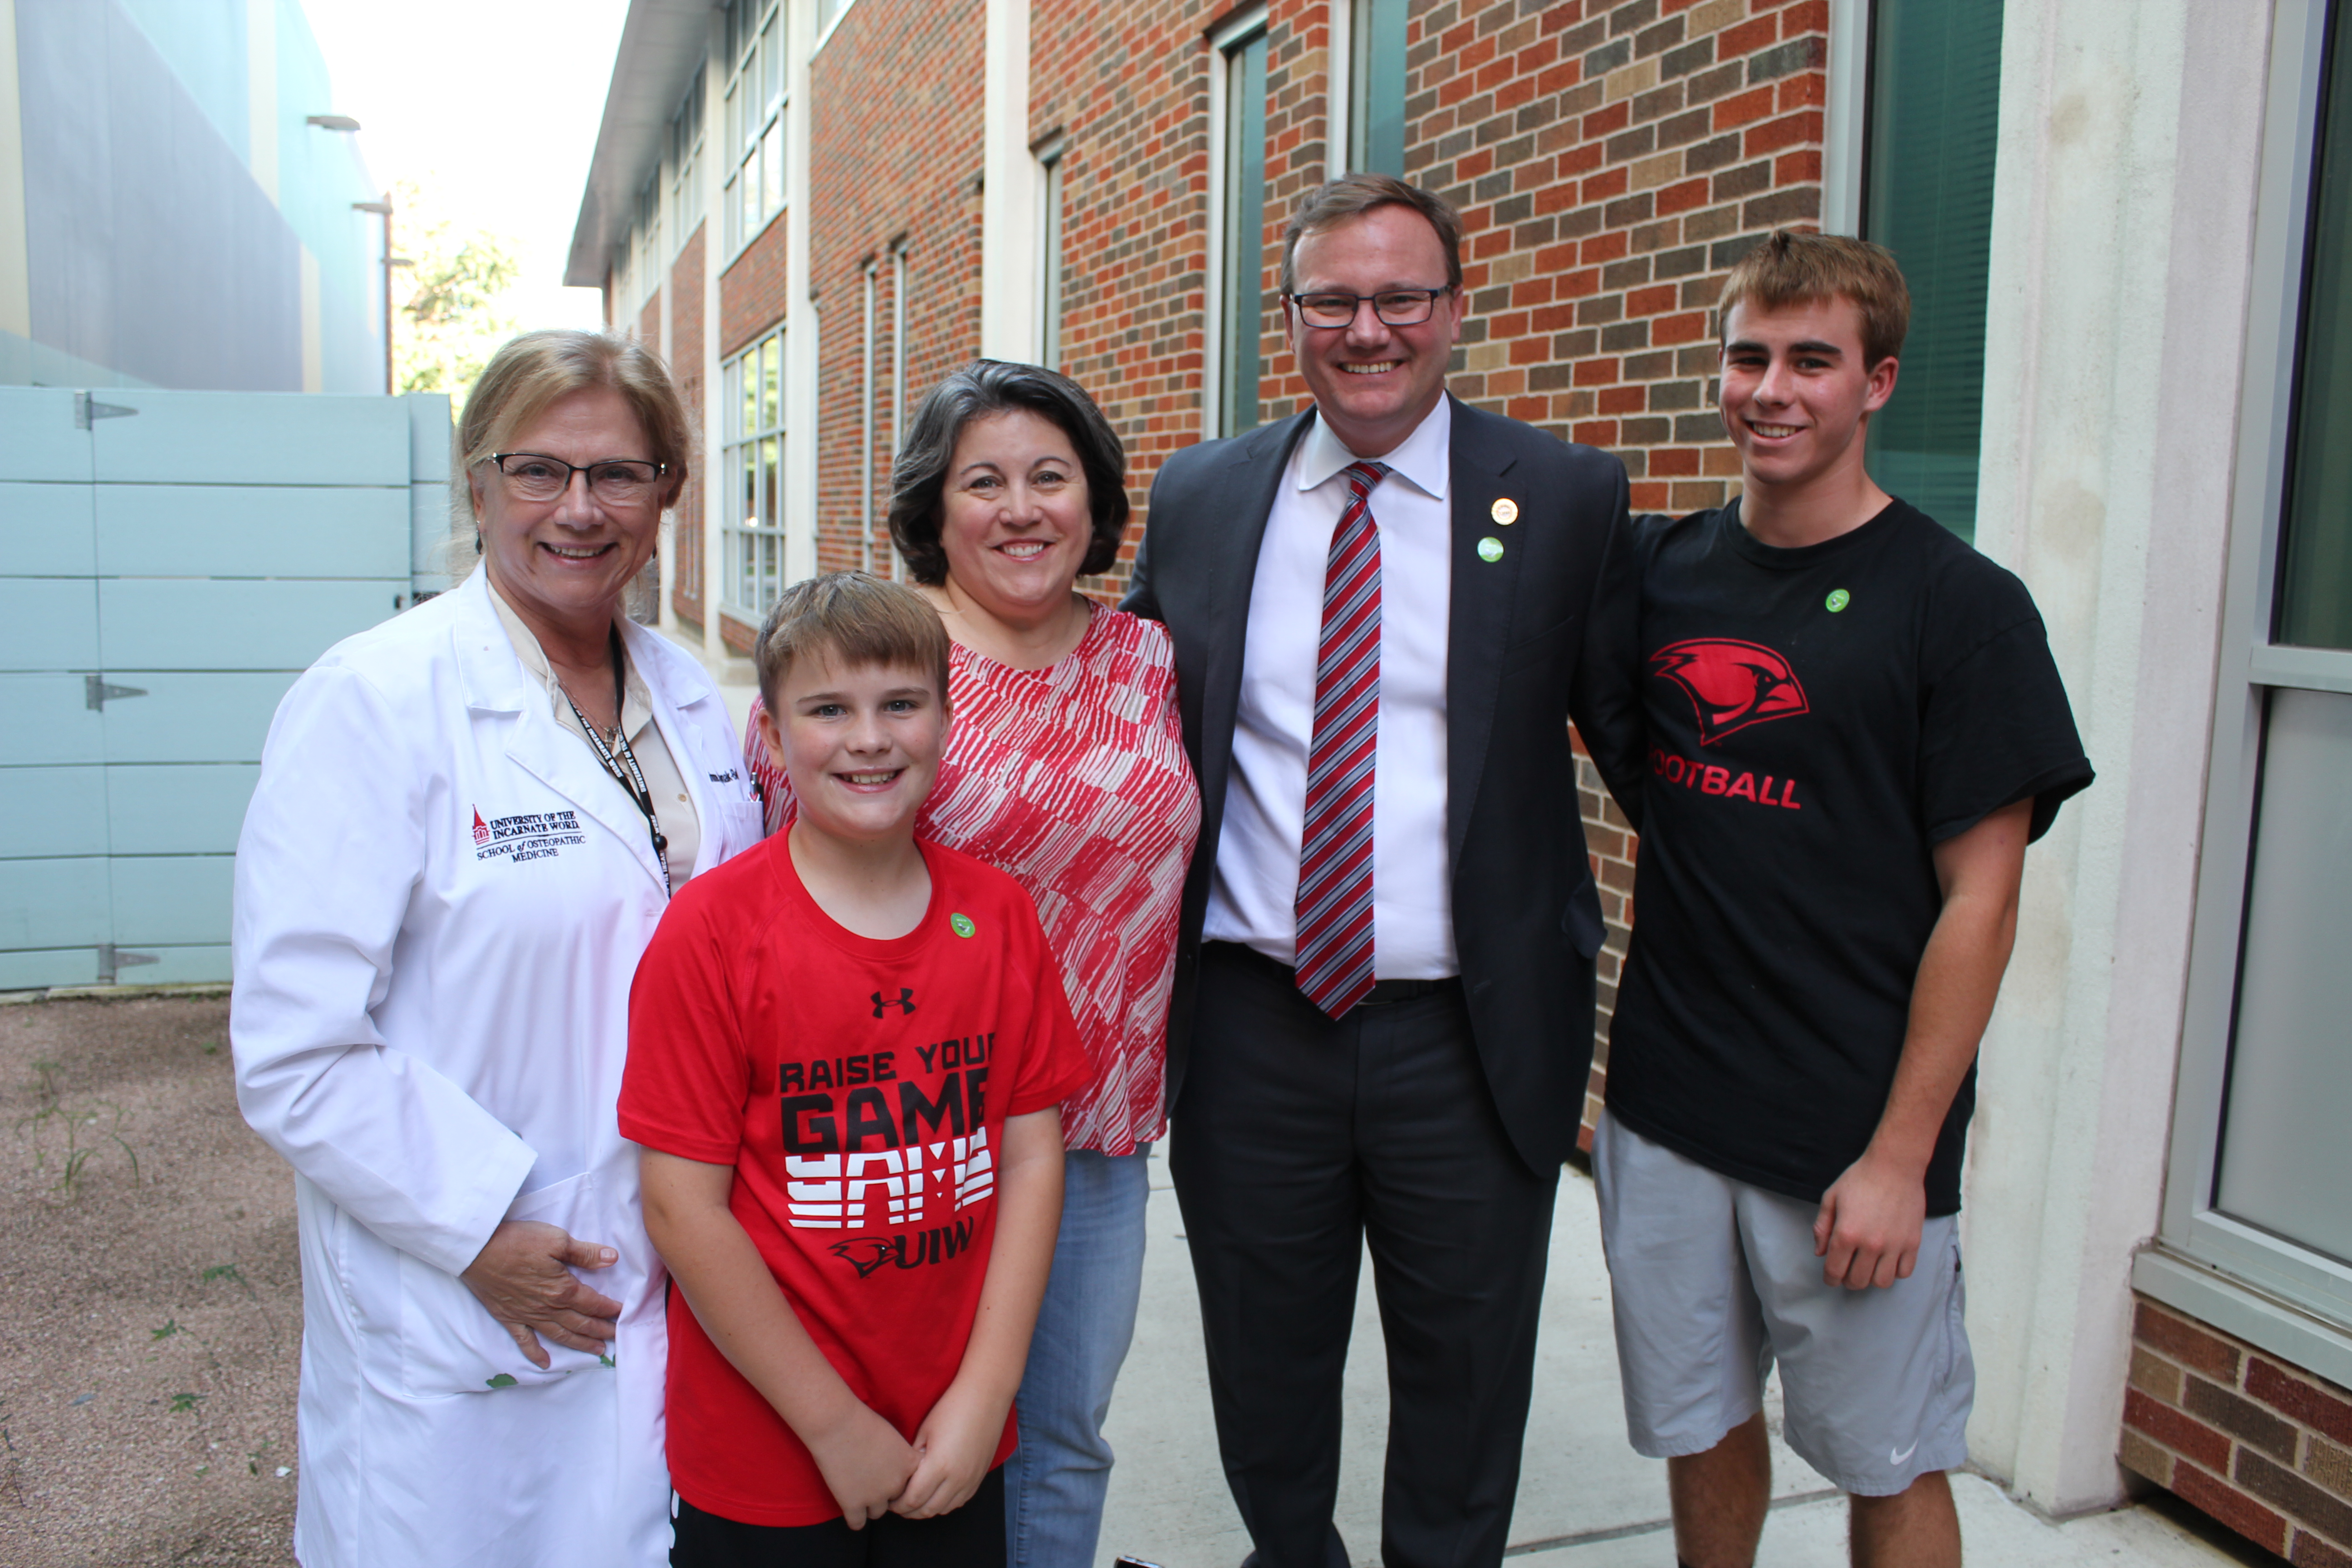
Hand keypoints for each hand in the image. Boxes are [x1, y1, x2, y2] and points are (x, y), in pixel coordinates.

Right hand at [458, 1220, 621, 1367]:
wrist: (476, 1250)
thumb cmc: (517, 1241)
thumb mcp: (557, 1239)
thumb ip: (585, 1253)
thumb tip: (612, 1259)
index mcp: (562, 1289)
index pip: (593, 1303)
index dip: (609, 1309)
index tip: (623, 1313)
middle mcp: (547, 1307)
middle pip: (580, 1323)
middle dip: (600, 1330)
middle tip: (617, 1337)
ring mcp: (527, 1315)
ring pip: (559, 1335)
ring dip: (579, 1343)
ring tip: (596, 1351)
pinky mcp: (508, 1317)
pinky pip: (525, 1341)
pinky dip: (535, 1353)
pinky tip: (545, 1364)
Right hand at [802, 1399, 917, 1527]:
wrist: (836, 1423)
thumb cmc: (863, 1421)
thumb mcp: (894, 1437)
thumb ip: (901, 1457)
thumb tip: (898, 1470)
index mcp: (911, 1464)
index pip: (914, 1484)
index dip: (901, 1479)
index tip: (890, 1473)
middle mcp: (898, 1483)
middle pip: (897, 1499)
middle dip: (886, 1492)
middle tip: (872, 1480)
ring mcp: (876, 1496)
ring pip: (878, 1512)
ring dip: (870, 1504)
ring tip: (859, 1490)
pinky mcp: (853, 1504)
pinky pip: (858, 1523)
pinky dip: (854, 1517)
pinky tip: (850, 1506)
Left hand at [893, 1382, 1007, 1518]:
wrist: (986, 1397)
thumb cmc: (952, 1408)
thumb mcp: (925, 1432)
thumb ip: (914, 1459)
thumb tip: (905, 1477)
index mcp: (939, 1466)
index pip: (912, 1499)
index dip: (897, 1504)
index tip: (889, 1500)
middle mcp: (956, 1479)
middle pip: (927, 1510)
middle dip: (908, 1511)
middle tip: (897, 1504)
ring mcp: (970, 1480)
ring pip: (943, 1509)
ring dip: (926, 1510)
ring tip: (914, 1501)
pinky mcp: (979, 1477)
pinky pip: (959, 1502)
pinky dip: (944, 1504)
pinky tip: (935, 1495)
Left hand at [1812, 1151, 1926, 1289]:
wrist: (1895, 1166)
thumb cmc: (1860, 1179)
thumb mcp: (1831, 1198)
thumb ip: (1822, 1227)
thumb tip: (1820, 1253)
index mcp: (1846, 1233)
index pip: (1834, 1271)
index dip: (1830, 1279)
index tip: (1831, 1278)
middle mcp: (1870, 1244)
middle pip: (1857, 1281)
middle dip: (1848, 1280)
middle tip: (1848, 1272)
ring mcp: (1894, 1245)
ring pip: (1881, 1282)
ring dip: (1871, 1279)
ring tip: (1868, 1267)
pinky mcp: (1913, 1243)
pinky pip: (1904, 1272)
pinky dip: (1894, 1272)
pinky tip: (1887, 1261)